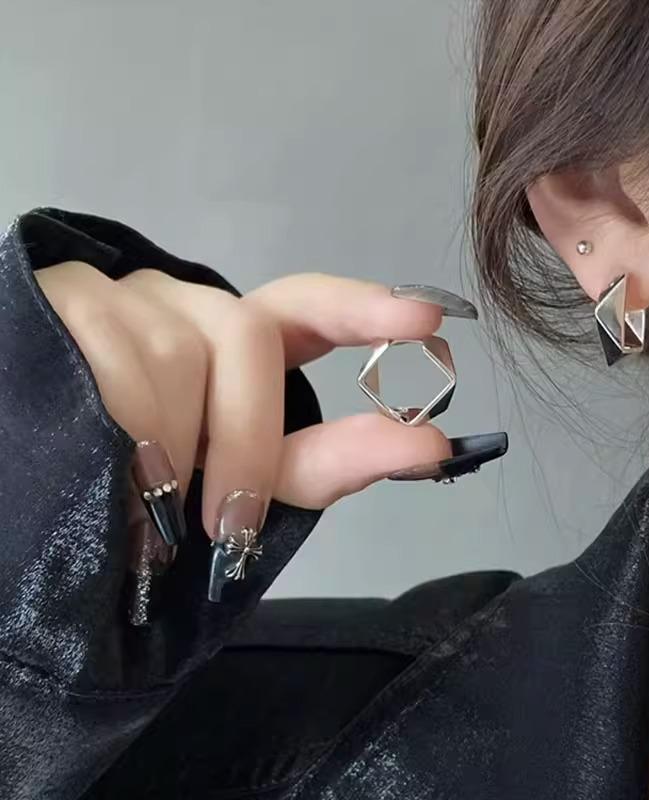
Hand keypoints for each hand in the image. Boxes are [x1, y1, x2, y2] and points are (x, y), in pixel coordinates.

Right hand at [35, 263, 505, 604]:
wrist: (35, 486)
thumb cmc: (141, 486)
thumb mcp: (234, 484)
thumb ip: (318, 465)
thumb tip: (428, 447)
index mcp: (237, 338)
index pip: (306, 306)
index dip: (363, 308)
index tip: (426, 320)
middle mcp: (190, 304)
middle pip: (250, 337)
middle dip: (248, 439)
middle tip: (232, 521)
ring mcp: (130, 297)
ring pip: (178, 360)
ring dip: (175, 455)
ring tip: (147, 508)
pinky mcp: (71, 302)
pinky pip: (118, 366)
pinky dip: (130, 438)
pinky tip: (114, 469)